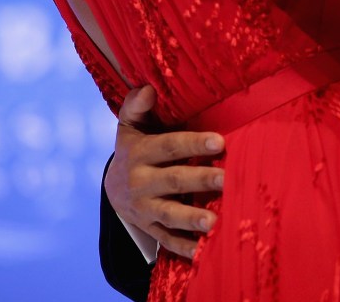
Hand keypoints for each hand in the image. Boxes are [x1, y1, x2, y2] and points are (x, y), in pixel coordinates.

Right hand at [105, 86, 225, 259]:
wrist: (112, 188)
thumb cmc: (134, 148)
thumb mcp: (129, 127)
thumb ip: (135, 106)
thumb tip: (148, 88)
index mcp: (139, 154)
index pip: (169, 147)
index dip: (193, 143)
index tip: (220, 141)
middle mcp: (140, 182)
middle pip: (173, 180)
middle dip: (199, 179)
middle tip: (226, 179)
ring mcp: (144, 209)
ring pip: (170, 214)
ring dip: (192, 218)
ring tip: (214, 221)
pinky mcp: (150, 228)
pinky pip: (167, 239)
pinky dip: (183, 247)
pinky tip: (203, 251)